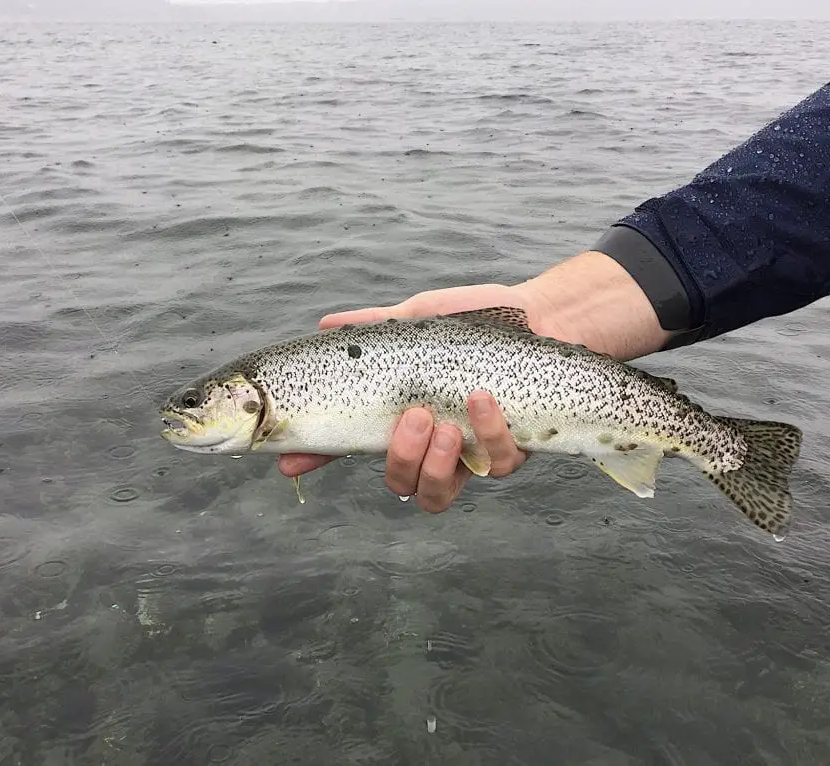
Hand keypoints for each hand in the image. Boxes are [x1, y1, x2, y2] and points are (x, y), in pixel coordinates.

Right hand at [276, 283, 535, 512]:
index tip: (288, 460)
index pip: (351, 446)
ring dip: (436, 462)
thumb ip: (373, 326)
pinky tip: (484, 400)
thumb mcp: (418, 320)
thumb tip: (325, 326)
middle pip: (401, 485)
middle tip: (414, 418)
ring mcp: (470, 454)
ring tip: (444, 421)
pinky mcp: (510, 452)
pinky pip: (495, 465)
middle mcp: (433, 445)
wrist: (541, 315)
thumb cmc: (474, 322)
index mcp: (401, 418)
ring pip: (439, 494)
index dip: (318, 457)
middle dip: (402, 459)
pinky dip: (487, 434)